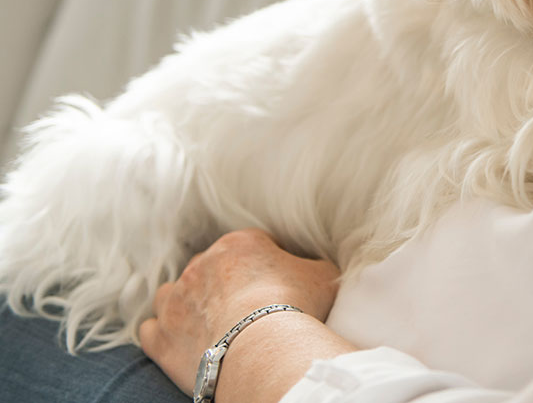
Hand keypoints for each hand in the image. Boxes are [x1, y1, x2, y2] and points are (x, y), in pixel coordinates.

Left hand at [138, 228, 340, 394]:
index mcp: (239, 244)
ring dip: (185, 303)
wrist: (262, 347)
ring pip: (172, 294)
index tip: (278, 283)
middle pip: (209, 267)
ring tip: (209, 322)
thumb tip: (314, 267)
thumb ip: (314, 265)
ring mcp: (175, 301)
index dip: (267, 263)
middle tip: (247, 305)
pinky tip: (182, 340)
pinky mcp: (161, 336)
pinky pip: (150, 329)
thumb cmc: (295, 306)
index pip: (252, 244)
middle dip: (224, 283)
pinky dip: (163, 333)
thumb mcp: (323, 275)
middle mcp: (200, 264)